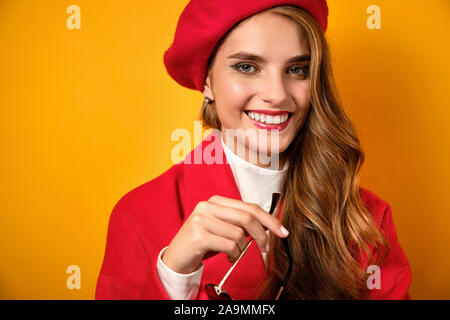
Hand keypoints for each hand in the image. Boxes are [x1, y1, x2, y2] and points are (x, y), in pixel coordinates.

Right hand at [161, 195, 288, 273]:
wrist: (177, 257)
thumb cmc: (203, 243)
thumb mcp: (223, 229)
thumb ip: (241, 223)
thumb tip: (269, 226)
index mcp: (216, 201)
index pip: (250, 207)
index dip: (269, 219)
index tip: (282, 231)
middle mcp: (208, 206)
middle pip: (247, 217)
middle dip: (262, 234)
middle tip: (266, 248)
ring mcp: (202, 219)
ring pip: (239, 234)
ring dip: (243, 249)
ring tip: (235, 254)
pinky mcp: (199, 235)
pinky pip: (229, 245)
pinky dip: (234, 255)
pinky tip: (228, 258)